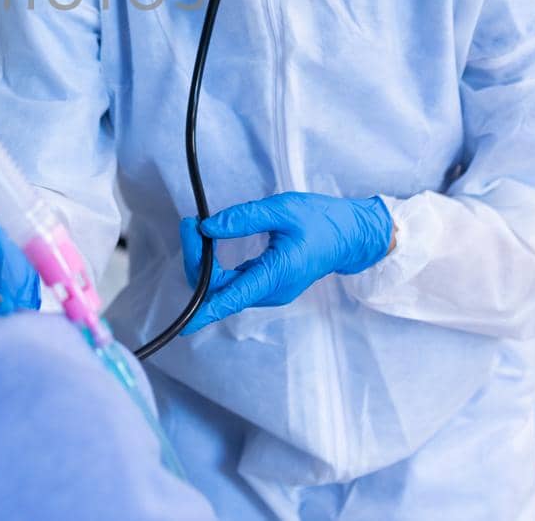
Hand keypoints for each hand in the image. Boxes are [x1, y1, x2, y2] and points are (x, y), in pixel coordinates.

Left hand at [178, 192, 392, 334]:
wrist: (349, 236)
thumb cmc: (321, 221)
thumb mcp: (283, 209)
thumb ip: (244, 218)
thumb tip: (207, 228)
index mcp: (278, 274)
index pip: (234, 297)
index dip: (206, 310)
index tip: (185, 324)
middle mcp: (272, 290)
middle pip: (220, 288)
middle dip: (198, 259)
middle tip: (190, 224)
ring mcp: (269, 290)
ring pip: (225, 286)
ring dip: (205, 261)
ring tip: (195, 228)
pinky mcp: (267, 284)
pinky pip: (233, 281)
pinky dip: (216, 265)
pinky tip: (209, 241)